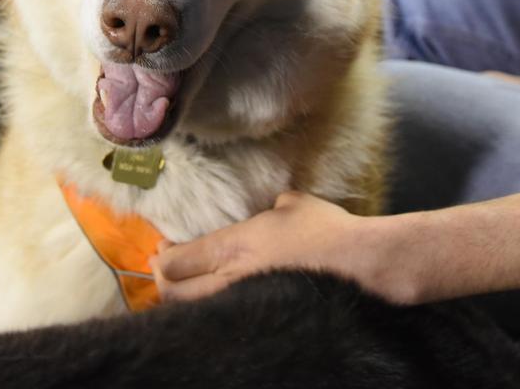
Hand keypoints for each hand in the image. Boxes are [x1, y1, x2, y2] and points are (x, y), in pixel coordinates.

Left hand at [153, 191, 386, 302]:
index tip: (161, 251)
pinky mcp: (259, 316)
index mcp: (230, 248)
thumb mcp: (292, 203)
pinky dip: (209, 311)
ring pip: (195, 310)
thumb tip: (273, 206)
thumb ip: (271, 206)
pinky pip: (221, 316)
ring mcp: (242, 303)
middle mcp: (228, 280)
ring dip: (185, 298)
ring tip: (189, 287)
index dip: (161, 259)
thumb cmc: (325, 229)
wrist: (358, 266)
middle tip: (166, 270)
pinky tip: (219, 300)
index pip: (173, 263)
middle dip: (163, 281)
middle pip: (173, 292)